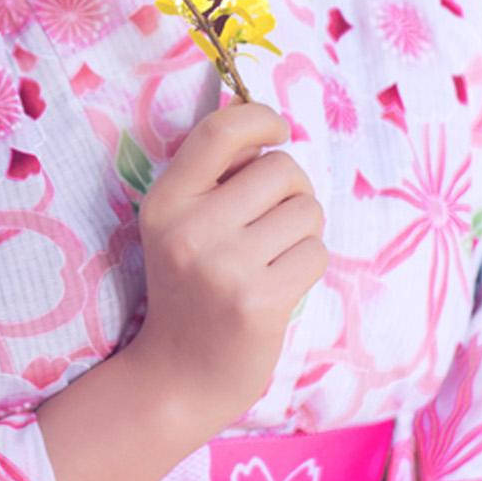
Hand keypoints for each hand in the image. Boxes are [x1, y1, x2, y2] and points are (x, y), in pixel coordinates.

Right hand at [129, 98, 327, 436]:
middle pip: (281, 168)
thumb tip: (253, 105)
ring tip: (274, 256)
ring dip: (303, 230)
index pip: (220, 132)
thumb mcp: (180, 223)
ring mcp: (224, 267)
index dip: (260, 117)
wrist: (179, 374)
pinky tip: (280, 284)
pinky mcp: (259, 301)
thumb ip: (214, 171)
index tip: (278, 130)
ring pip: (307, 210)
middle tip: (273, 220)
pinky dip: (307, 264)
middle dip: (293, 189)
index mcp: (165, 200)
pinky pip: (315, 253)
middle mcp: (189, 229)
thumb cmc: (191, 287)